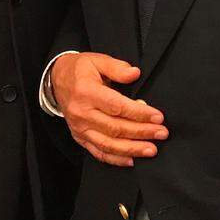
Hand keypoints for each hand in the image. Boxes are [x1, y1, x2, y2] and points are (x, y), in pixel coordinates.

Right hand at [51, 52, 167, 166]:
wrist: (56, 81)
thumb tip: (135, 73)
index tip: (158, 117)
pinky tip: (131, 160)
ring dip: (132, 149)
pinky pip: (98, 152)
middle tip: (162, 133)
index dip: (139, 113)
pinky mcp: (80, 137)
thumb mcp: (97, 60)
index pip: (117, 106)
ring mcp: (80, 128)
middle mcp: (82, 113)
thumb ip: (117, 67)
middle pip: (115, 128)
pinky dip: (115, 159)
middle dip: (142, 132)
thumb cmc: (80, 70)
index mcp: (87, 92)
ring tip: (151, 150)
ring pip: (108, 144)